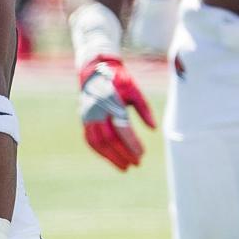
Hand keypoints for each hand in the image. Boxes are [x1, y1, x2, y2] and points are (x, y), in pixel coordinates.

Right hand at [79, 55, 155, 169]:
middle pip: (109, 139)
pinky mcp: (84, 119)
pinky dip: (100, 151)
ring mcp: (88, 115)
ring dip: (111, 157)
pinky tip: (111, 158)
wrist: (94, 70)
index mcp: (112, 102)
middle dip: (123, 154)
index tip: (142, 153)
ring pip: (97, 142)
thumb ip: (144, 109)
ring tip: (124, 167)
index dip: (132, 143)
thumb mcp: (134, 90)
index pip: (121, 128)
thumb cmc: (119, 80)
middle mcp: (97, 110)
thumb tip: (153, 129)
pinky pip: (90, 139)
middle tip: (136, 164)